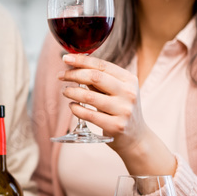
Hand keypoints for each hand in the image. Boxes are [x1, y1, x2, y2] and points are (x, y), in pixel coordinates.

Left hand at [58, 53, 175, 173]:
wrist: (136, 137)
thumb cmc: (120, 109)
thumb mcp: (116, 91)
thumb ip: (98, 79)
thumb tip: (73, 65)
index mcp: (129, 79)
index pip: (102, 65)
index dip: (81, 60)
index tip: (66, 58)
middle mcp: (129, 93)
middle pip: (95, 77)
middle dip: (73, 74)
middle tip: (61, 76)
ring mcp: (124, 110)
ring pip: (89, 96)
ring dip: (72, 91)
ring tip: (65, 91)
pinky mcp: (116, 126)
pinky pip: (89, 114)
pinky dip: (75, 108)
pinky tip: (72, 106)